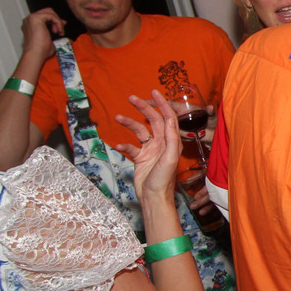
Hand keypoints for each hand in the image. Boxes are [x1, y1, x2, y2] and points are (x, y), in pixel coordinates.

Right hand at [19, 8, 66, 67]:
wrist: (35, 54)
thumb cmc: (40, 51)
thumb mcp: (49, 40)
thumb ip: (54, 35)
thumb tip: (64, 34)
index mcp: (30, 25)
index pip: (44, 16)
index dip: (54, 20)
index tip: (61, 27)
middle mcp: (29, 20)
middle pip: (47, 11)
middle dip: (57, 19)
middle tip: (61, 28)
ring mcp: (31, 18)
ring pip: (50, 12)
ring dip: (57, 21)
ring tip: (59, 32)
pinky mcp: (36, 18)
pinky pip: (52, 15)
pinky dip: (58, 22)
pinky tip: (58, 31)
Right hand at [113, 90, 180, 204]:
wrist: (153, 198)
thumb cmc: (164, 180)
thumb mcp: (170, 158)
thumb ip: (171, 138)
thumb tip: (169, 118)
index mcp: (171, 141)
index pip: (167, 117)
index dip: (161, 103)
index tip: (153, 92)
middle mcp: (162, 143)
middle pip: (152, 120)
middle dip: (143, 108)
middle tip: (132, 98)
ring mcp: (151, 150)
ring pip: (139, 131)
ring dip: (129, 124)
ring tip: (118, 117)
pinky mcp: (141, 159)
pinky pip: (131, 147)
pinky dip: (124, 145)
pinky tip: (119, 145)